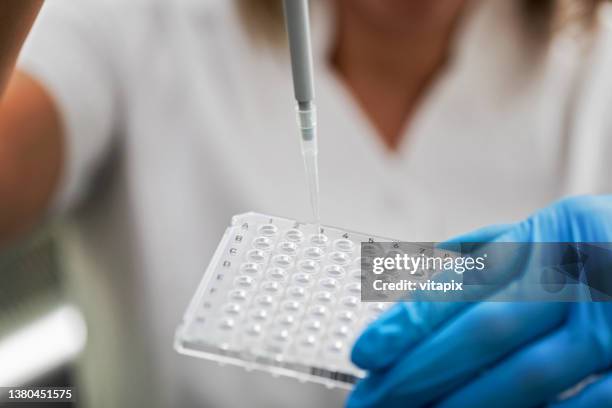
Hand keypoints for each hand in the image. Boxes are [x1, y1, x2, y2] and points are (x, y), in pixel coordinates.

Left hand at [347, 195, 611, 407]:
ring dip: (461, 407)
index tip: (365, 352)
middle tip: (371, 399)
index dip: (409, 323)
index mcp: (552, 237)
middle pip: (484, 333)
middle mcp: (584, 278)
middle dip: (419, 373)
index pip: (467, 284)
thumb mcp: (551, 232)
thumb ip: (488, 255)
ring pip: (526, 379)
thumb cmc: (605, 249)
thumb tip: (417, 281)